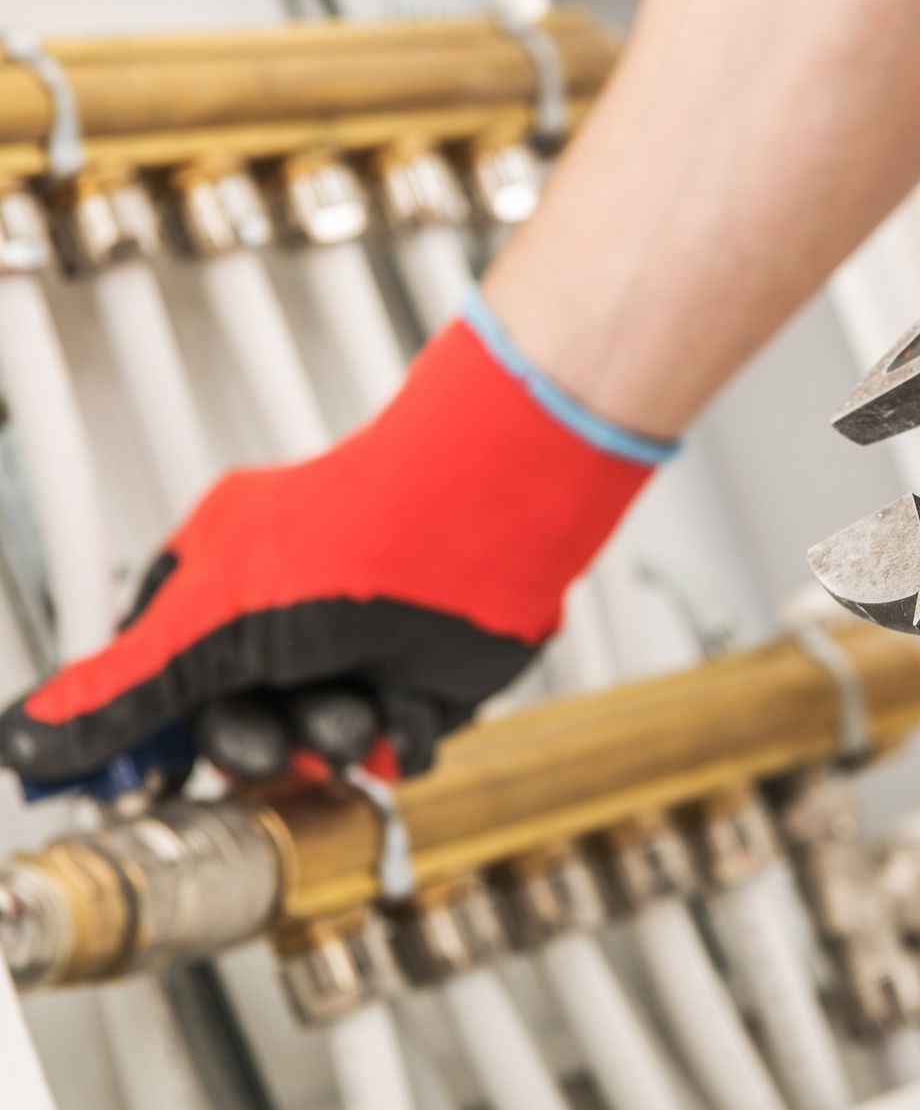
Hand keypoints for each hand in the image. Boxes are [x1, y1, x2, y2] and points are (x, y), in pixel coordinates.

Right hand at [0, 293, 667, 782]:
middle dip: (260, 741)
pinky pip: (397, 746)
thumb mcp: (209, 628)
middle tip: (272, 738)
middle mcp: (288, 616)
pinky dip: (404, 735)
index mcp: (220, 582)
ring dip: (337, 738)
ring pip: (322, 743)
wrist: (484, 529)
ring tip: (356, 707)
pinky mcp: (424, 677)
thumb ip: (121, 694)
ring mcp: (359, 647)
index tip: (143, 780)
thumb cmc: (353, 539)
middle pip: (242, 724)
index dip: (152, 732)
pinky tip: (409, 699)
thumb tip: (25, 738)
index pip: (159, 678)